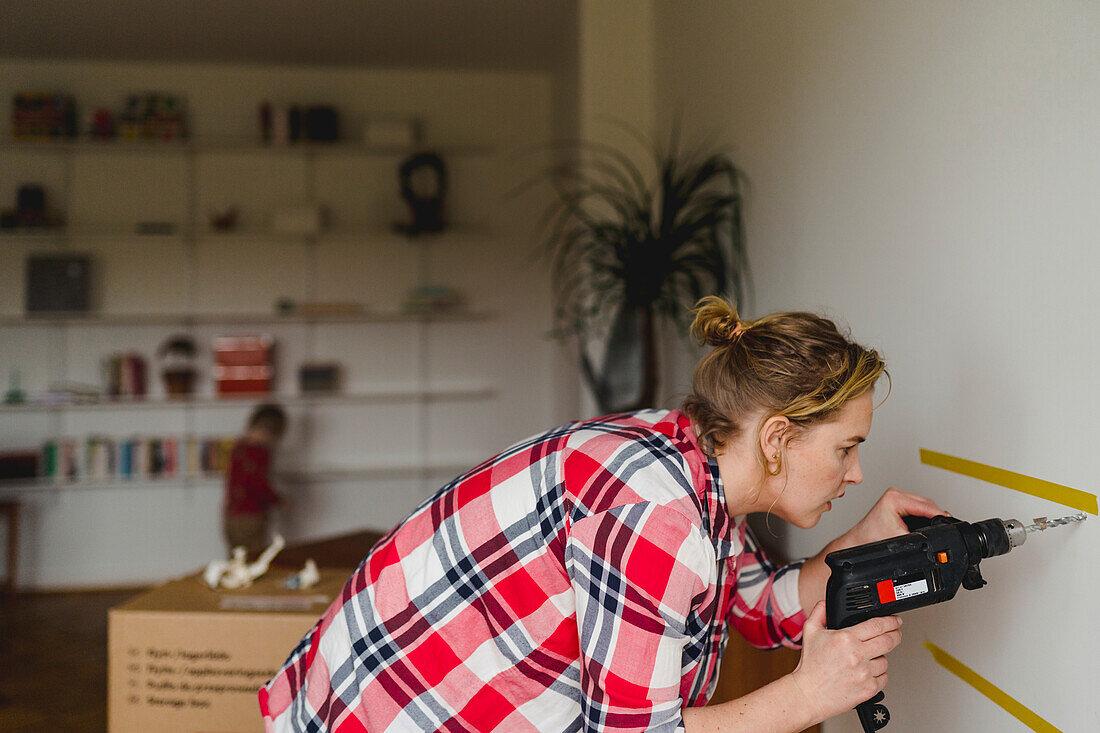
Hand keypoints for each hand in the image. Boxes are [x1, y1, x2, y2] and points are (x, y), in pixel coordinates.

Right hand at [789, 601, 901, 723]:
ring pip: (886, 660)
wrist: (808, 694)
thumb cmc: (810, 666)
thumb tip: (825, 602)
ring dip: (881, 657)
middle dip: (895, 634)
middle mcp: (857, 655)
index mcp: (845, 638)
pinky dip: (879, 675)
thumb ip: (819, 613)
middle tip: (895, 633)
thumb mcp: (809, 632)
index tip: (895, 620)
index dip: (890, 621)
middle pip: (889, 640)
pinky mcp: (869, 688)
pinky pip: (884, 678)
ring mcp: (864, 672)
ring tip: (868, 658)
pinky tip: (866, 672)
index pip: (877, 625)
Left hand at [841, 487, 947, 548]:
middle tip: (947, 526)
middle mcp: (895, 494)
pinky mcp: (898, 500)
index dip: (939, 514)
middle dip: (937, 514)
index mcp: (894, 498)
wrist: (860, 541)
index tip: (950, 521)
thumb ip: (919, 535)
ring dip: (931, 513)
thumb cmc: (871, 538)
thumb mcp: (900, 538)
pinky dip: (925, 513)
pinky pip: (918, 504)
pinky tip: (928, 521)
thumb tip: (935, 536)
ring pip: (923, 503)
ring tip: (938, 525)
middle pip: (926, 502)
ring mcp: (896, 495)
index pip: (925, 505)